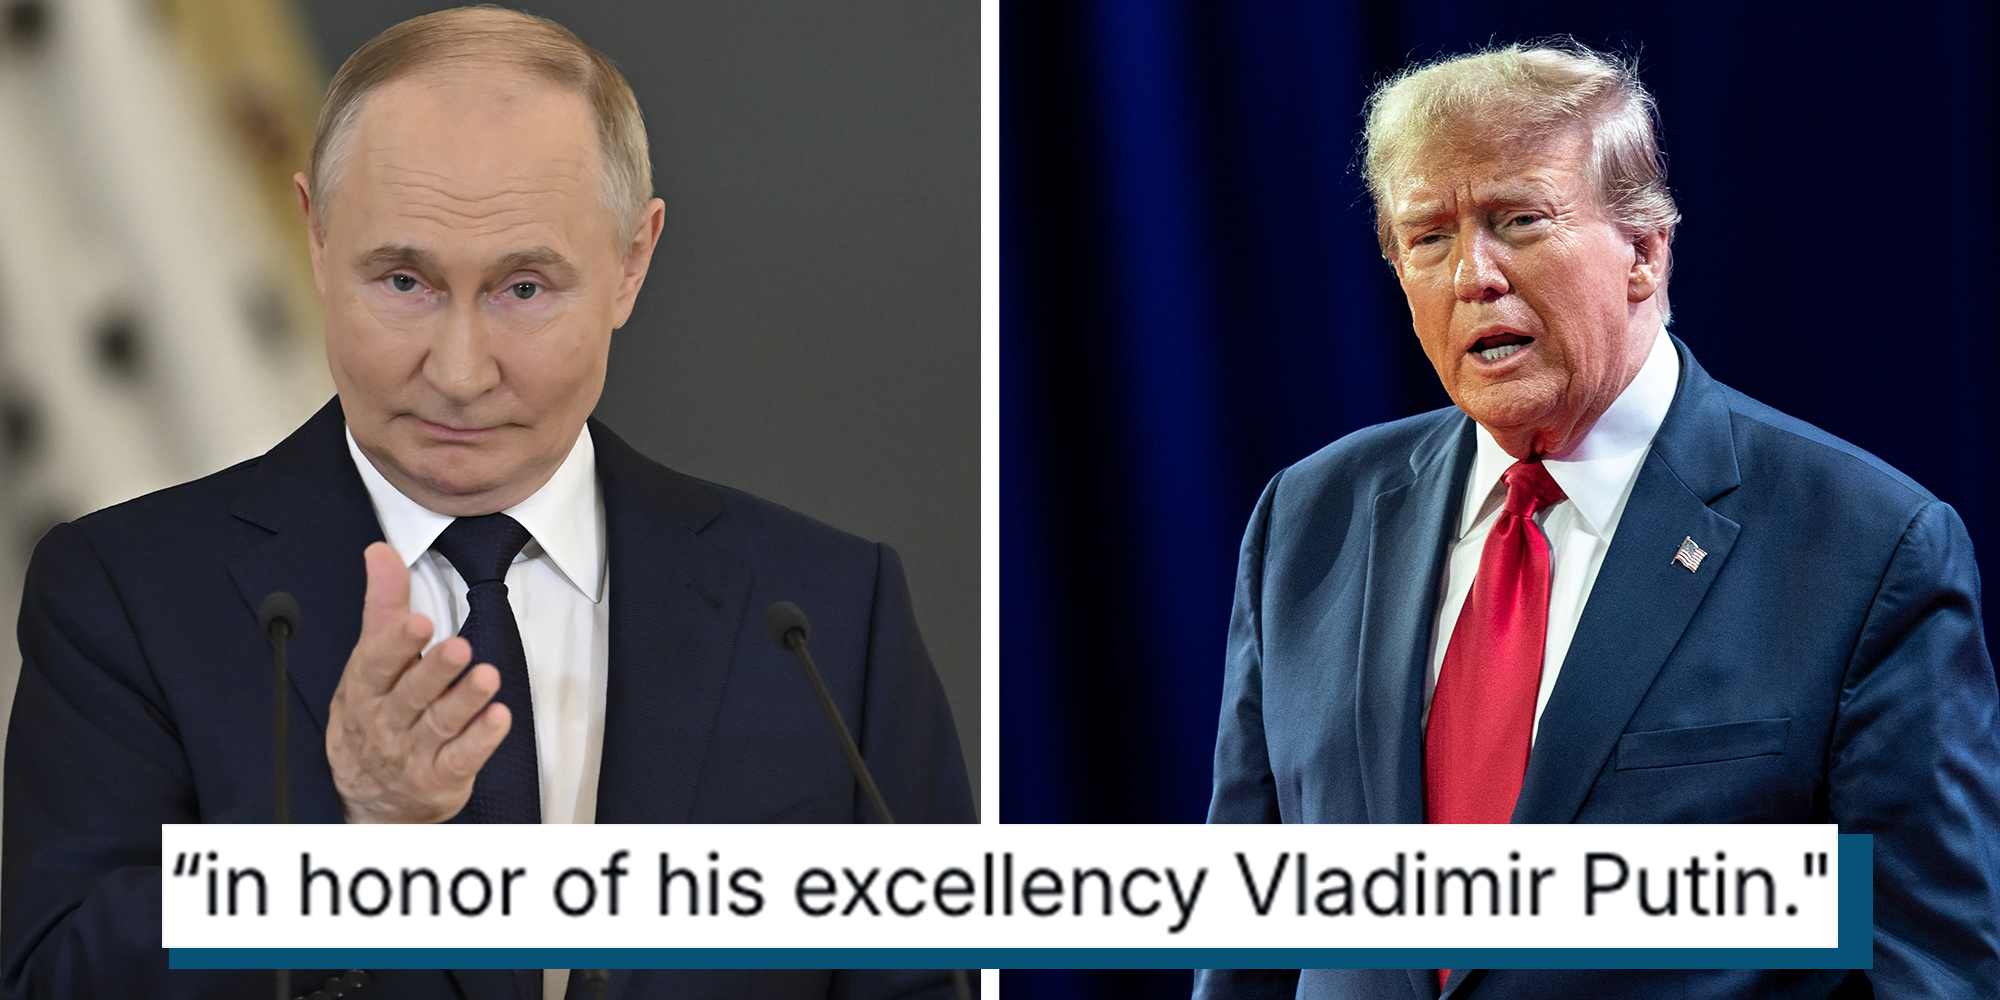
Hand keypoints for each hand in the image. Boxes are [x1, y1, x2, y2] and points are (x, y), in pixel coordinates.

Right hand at [326, 542, 511, 822]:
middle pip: (412, 694)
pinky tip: (500, 719)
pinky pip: (461, 758)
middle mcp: (386, 721)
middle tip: (460, 648)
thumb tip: (380, 551)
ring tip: (488, 677)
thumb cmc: (371, 716)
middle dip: (435, 671)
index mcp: (365, 688)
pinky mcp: (439, 778)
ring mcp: (412, 753)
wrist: (365, 798)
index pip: (378, 663)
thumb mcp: (369, 662)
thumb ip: (383, 606)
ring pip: (441, 724)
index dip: (398, 643)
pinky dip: (481, 740)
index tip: (420, 622)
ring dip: (466, 700)